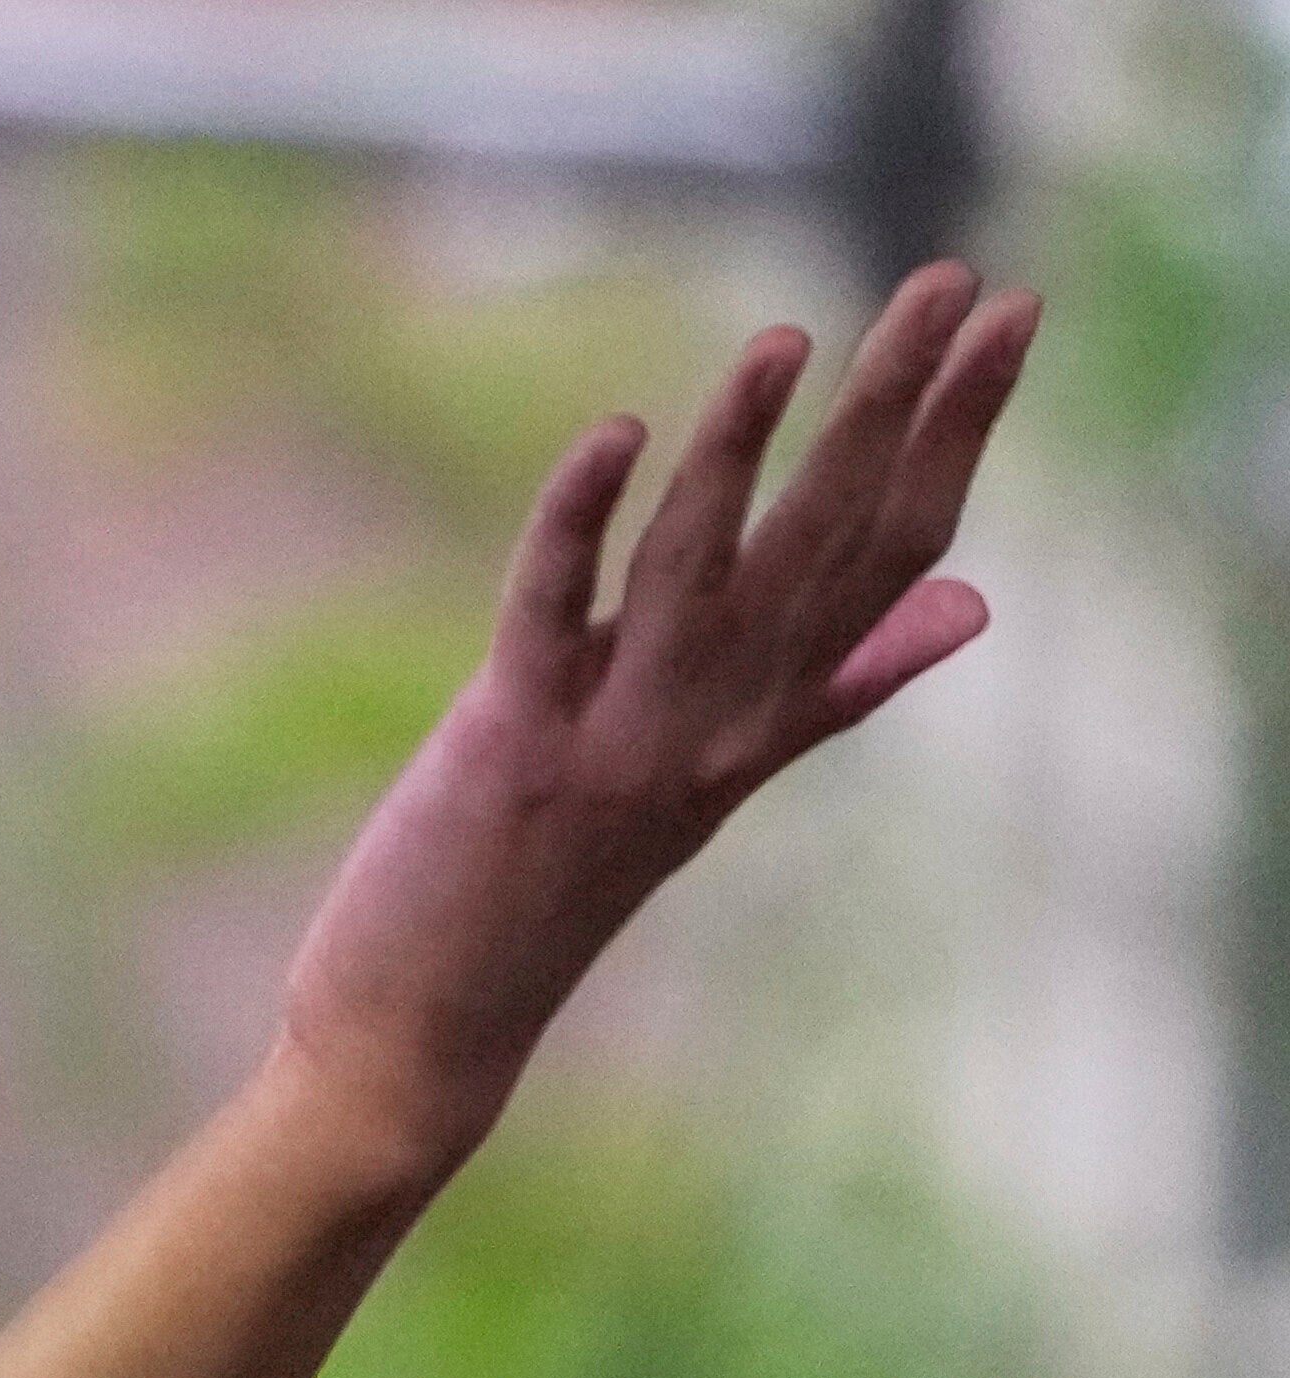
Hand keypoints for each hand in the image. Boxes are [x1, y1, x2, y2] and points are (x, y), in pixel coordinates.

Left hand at [275, 263, 1038, 1183]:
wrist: (430, 1035)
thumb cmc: (558, 891)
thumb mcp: (716, 783)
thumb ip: (838, 688)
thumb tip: (976, 607)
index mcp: (764, 724)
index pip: (897, 558)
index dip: (959, 434)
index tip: (1009, 320)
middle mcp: (712, 730)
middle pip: (827, 546)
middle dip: (896, 406)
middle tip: (957, 280)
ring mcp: (618, 740)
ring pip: (702, 569)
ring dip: (744, 449)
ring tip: (790, 339)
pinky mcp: (512, 747)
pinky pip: (552, 611)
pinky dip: (579, 520)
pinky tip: (616, 431)